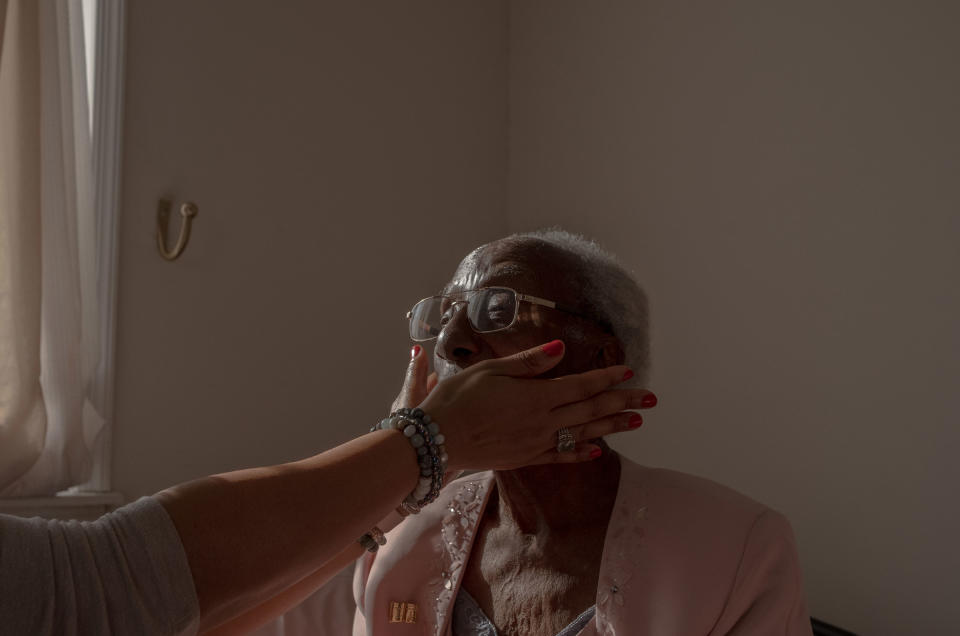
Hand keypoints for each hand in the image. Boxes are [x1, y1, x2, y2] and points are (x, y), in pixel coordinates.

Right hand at [396, 340, 655, 471]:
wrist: (436, 439)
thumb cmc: (458, 398)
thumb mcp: (491, 369)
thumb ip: (530, 362)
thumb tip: (561, 349)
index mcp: (536, 395)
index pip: (582, 385)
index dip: (607, 378)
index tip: (630, 373)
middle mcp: (543, 421)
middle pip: (591, 410)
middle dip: (623, 402)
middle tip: (652, 400)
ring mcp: (536, 442)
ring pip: (583, 434)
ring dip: (611, 426)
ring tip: (636, 421)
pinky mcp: (525, 458)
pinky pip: (560, 455)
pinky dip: (581, 453)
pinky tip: (597, 452)